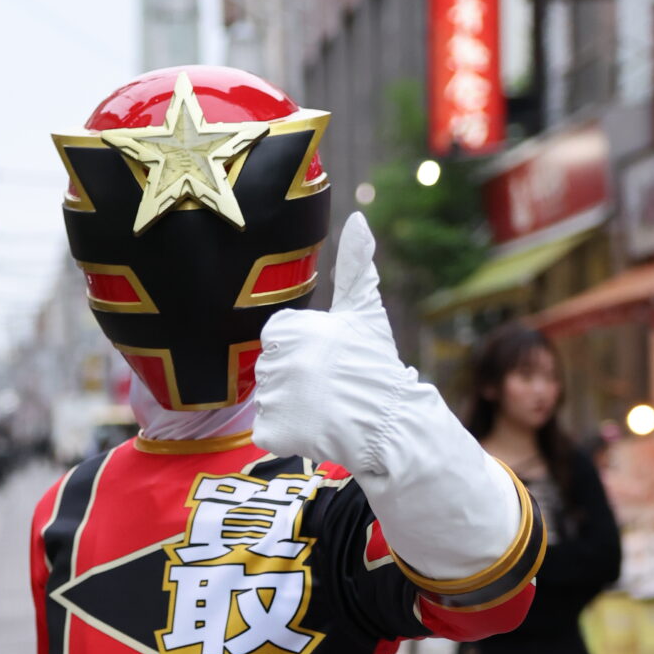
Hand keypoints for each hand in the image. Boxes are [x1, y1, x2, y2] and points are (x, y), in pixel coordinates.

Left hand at [251, 211, 410, 471]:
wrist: (387, 420)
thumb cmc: (375, 363)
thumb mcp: (364, 310)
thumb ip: (354, 264)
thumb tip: (358, 218)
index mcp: (288, 327)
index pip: (278, 339)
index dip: (304, 352)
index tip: (328, 361)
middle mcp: (274, 359)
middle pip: (271, 369)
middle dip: (295, 380)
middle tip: (328, 388)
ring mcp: (271, 397)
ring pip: (268, 401)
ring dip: (291, 408)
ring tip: (323, 409)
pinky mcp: (270, 430)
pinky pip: (266, 431)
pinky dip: (285, 435)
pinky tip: (312, 429)